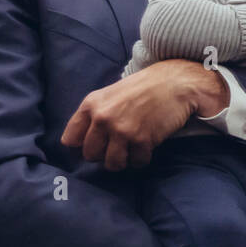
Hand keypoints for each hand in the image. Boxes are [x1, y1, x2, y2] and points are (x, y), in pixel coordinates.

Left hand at [61, 59, 227, 170]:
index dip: (82, 146)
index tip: (96, 145)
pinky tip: (148, 145)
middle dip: (104, 154)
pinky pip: (137, 162)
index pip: (70, 140)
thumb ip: (94, 114)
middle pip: (90, 155)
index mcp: (91, 105)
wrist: (175, 82)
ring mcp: (122, 130)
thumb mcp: (110, 95)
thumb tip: (79, 144)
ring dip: (124, 160)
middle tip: (119, 146)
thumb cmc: (143, 89)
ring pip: (112, 164)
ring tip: (133, 149)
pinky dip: (143, 158)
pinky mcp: (142, 139)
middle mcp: (103, 118)